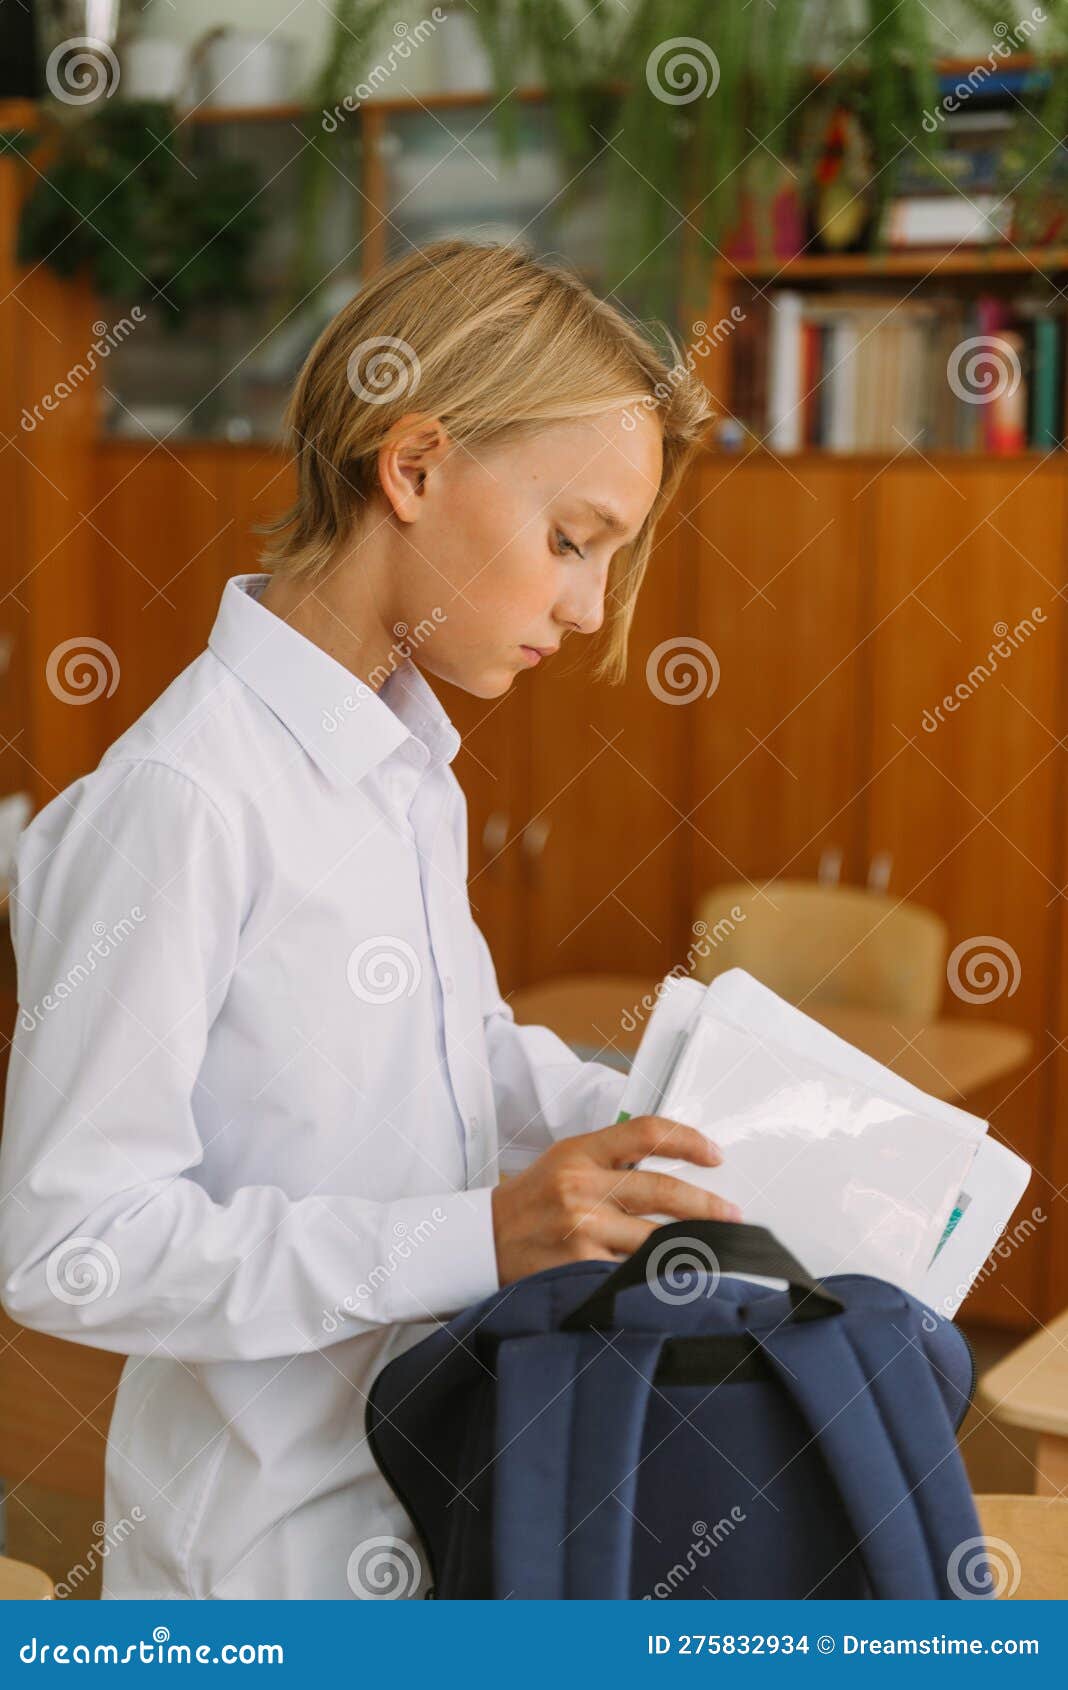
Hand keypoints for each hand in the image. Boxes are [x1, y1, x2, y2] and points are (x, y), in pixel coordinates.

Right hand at [490, 1113, 741, 1286]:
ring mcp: (581, 1229)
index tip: (714, 1156)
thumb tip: (674, 1166)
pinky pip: (633, 1272)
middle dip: (709, 1207)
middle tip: (733, 1216)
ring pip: (657, 1238)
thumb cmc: (531, 1201)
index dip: (689, 1141)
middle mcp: (581, 1187)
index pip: (647, 1132)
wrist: (481, 1242)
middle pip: (664, 1191)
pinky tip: (677, 1281)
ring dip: (693, 1248)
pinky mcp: (579, 1268)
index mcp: (580, 1152)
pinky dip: (659, 1277)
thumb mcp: (565, 1162)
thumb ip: (613, 1159)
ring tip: (716, 1252)